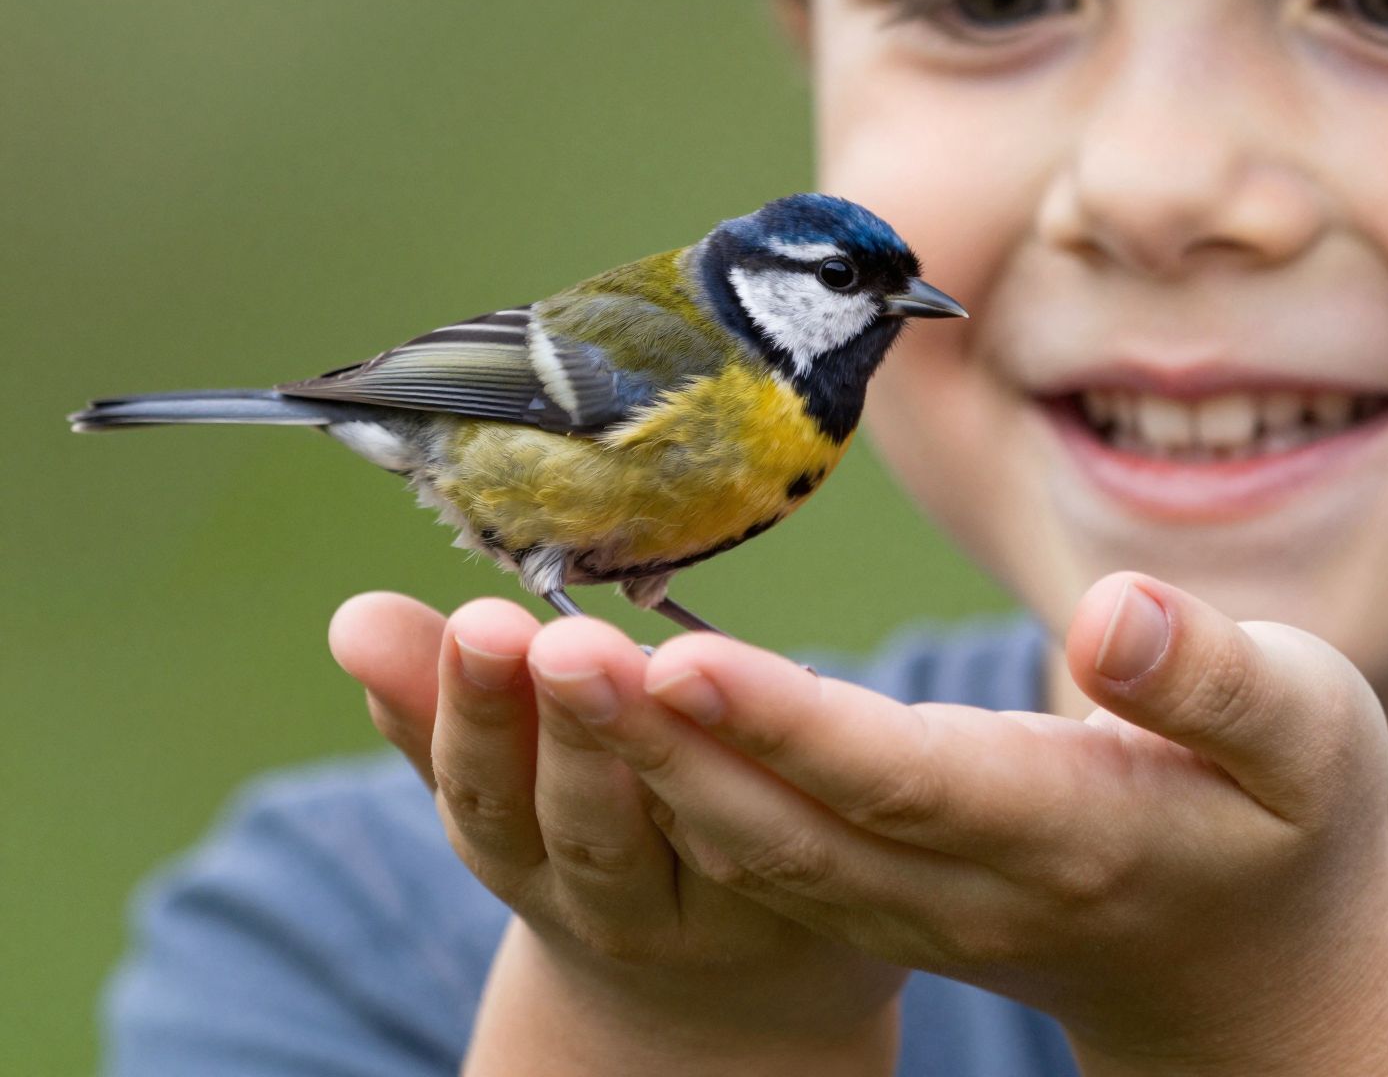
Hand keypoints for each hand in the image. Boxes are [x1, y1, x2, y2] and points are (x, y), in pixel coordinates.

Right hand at [328, 593, 903, 1074]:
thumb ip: (439, 705)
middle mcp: (613, 902)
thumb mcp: (506, 786)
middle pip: (583, 824)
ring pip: (691, 832)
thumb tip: (353, 616)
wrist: (726, 995)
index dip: (476, 716)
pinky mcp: (810, 900)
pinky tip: (763, 709)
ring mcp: (717, 911)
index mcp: (524, 860)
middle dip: (567, 729)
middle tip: (558, 640)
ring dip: (671, 751)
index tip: (478, 627)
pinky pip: (787, 838)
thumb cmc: (604, 840)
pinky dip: (769, 782)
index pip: (484, 795)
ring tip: (655, 660)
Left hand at [542, 573, 1387, 1075]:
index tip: (679, 655)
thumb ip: (1213, 681)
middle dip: (662, 742)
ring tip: (542, 668)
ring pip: (757, 850)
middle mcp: (972, 886)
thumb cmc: (1288, 824)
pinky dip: (675, 794)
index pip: (906, 779)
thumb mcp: (1307, 734)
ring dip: (645, 769)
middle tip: (540, 647)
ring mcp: (920, 910)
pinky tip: (608, 719)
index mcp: (1072, 832)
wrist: (1254, 981)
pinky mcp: (890, 902)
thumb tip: (1109, 622)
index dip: (788, 727)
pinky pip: (763, 858)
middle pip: (791, 823)